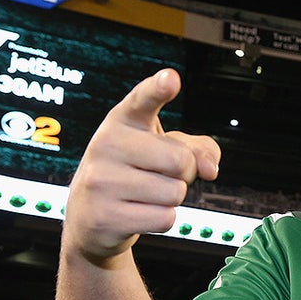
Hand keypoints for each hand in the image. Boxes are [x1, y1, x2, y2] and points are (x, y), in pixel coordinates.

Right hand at [62, 69, 220, 261]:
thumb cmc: (136, 173)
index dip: (158, 89)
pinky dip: (161, 220)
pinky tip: (137, 213)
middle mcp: (107, 144)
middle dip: (184, 173)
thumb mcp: (166, 150)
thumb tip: (210, 170)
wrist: (90, 215)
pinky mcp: (105, 216)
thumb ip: (199, 149)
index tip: (171, 79)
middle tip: (159, 174)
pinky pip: (165, 219)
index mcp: (124, 120)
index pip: (143, 99)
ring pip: (175, 193)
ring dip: (170, 199)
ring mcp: (101, 180)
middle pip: (180, 160)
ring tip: (145, 195)